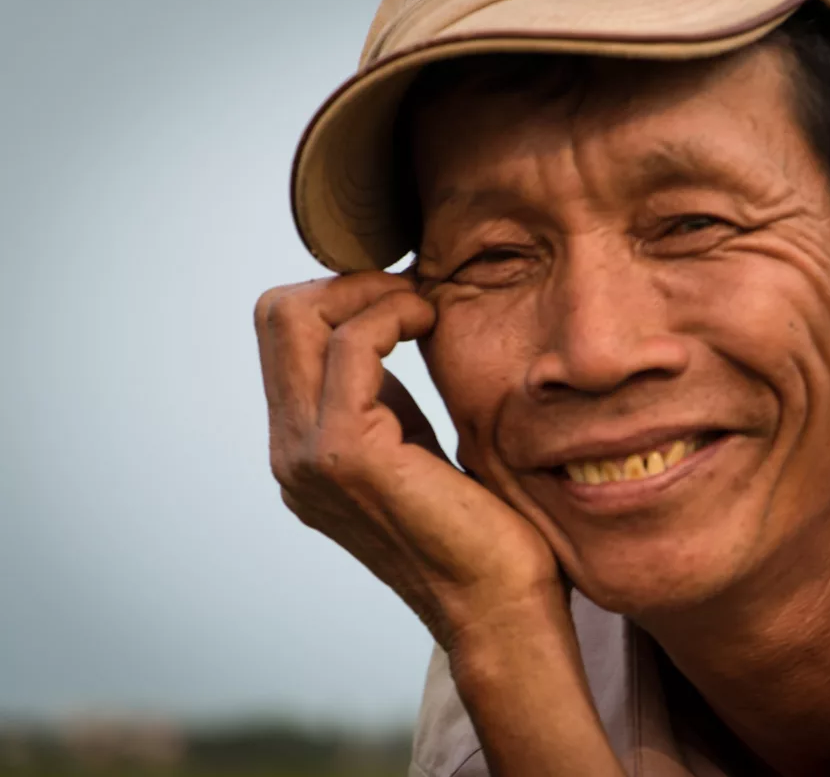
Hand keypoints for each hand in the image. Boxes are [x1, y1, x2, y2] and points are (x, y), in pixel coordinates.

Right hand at [253, 272, 562, 650]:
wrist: (499, 603)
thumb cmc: (477, 524)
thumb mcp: (411, 442)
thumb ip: (380, 395)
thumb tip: (377, 328)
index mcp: (301, 448)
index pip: (282, 333)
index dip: (342, 294)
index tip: (407, 297)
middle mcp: (289, 452)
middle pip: (276, 313)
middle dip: (350, 281)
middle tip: (413, 294)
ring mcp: (308, 455)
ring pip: (298, 317)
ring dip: (373, 292)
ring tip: (427, 308)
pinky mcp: (346, 455)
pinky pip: (352, 345)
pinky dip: (393, 314)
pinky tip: (433, 323)